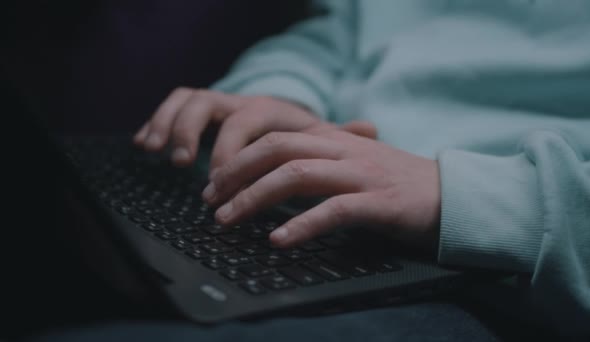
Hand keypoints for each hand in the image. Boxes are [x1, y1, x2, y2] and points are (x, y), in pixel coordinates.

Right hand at [133, 88, 376, 172]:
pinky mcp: (199, 115)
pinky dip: (156, 122)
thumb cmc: (302, 139)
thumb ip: (341, 136)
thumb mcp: (322, 140)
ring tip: (156, 152)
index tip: (221, 181)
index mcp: (267, 108)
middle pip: (206, 103)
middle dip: (191, 133)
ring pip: (184, 100)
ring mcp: (218, 107)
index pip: (242, 120)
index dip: (228, 150)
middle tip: (184, 166)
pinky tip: (145, 145)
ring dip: (167, 123)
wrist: (286, 123)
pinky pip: (172, 108)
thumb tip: (371, 127)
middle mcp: (239, 103)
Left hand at [204, 128, 440, 253]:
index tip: (213, 183)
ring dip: (255, 197)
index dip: (238, 159)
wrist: (451, 194)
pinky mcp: (379, 202)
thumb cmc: (396, 184)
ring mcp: (361, 174)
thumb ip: (319, 162)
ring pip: (297, 174)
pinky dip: (301, 225)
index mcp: (335, 138)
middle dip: (236, 173)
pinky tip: (278, 240)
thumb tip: (273, 179)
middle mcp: (344, 149)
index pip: (275, 138)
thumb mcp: (354, 163)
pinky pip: (333, 211)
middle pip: (277, 149)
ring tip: (228, 219)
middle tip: (210, 200)